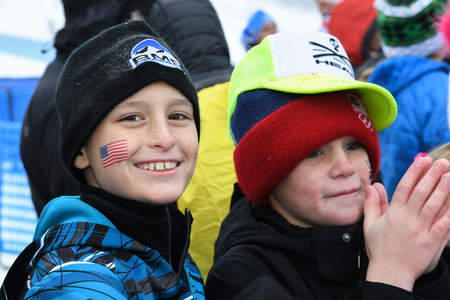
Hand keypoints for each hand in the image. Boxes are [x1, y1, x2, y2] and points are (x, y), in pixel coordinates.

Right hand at [363, 157, 449, 290]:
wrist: (390, 273)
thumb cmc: (379, 249)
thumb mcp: (370, 225)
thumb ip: (372, 204)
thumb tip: (373, 186)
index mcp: (393, 214)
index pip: (404, 187)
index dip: (414, 172)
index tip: (423, 160)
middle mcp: (408, 219)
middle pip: (421, 193)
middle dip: (432, 176)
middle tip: (442, 162)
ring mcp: (421, 230)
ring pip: (434, 205)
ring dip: (443, 189)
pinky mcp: (432, 242)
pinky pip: (445, 224)